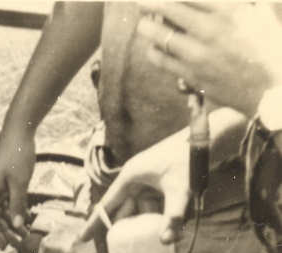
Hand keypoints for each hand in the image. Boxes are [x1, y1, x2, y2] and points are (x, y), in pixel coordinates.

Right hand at [0, 126, 35, 249]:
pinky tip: (24, 218)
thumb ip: (17, 204)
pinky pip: (6, 201)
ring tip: (23, 235)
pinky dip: (14, 210)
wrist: (19, 129)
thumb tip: (16, 225)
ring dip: (11, 223)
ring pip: (1, 210)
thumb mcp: (20, 182)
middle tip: (16, 245)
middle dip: (4, 232)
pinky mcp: (3, 180)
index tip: (3, 247)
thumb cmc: (17, 153)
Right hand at [79, 130, 189, 244]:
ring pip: (141, 210)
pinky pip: (154, 205)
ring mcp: (148, 181)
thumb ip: (172, 217)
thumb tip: (165, 242)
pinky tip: (170, 227)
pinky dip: (159, 216)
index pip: (107, 205)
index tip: (81, 239)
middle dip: (128, 229)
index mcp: (130, 177)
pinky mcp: (160, 183)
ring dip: (147, 224)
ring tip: (158, 237)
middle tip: (127, 248)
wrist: (209, 138)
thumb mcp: (179, 191)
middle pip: (124, 211)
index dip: (94, 223)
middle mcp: (136, 179)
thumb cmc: (189, 160)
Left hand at [138, 2, 281, 115]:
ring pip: (161, 36)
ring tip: (144, 26)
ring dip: (148, 28)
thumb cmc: (268, 46)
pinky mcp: (192, 75)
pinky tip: (152, 48)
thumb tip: (207, 3)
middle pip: (170, 9)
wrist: (271, 87)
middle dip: (150, 4)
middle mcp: (211, 29)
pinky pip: (163, 61)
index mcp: (229, 9)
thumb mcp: (258, 13)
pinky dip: (154, 52)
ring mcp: (199, 54)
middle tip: (141, 3)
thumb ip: (236, 2)